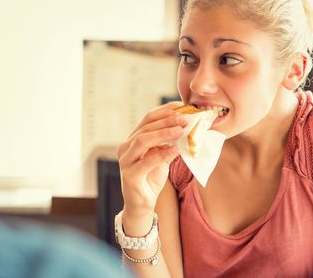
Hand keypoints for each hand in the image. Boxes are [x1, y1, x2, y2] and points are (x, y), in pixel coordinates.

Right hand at [117, 102, 186, 217]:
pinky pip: (147, 161)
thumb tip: (187, 127)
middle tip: (185, 118)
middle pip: (146, 126)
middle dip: (167, 120)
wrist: (142, 205)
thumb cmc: (151, 178)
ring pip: (143, 140)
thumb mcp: (162, 156)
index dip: (165, 111)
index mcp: (132, 139)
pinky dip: (162, 153)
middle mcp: (125, 147)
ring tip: (181, 130)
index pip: (148, 118)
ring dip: (163, 133)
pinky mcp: (130, 175)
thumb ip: (169, 143)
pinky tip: (176, 150)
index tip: (182, 107)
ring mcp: (125, 160)